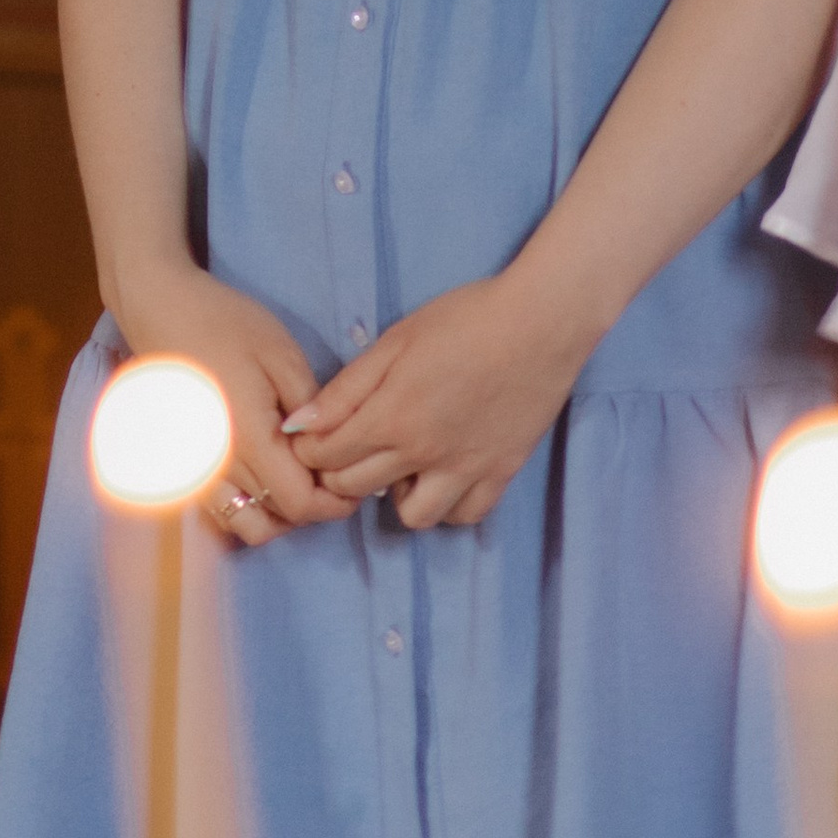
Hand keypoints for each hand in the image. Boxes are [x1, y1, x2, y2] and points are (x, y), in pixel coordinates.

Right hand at [113, 263, 356, 549]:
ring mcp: (196, 473)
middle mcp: (220, 469)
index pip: (299, 504)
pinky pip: (218, 511)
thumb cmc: (223, 324)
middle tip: (325, 473)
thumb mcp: (281, 353)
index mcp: (250, 442)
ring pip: (244, 526)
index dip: (332, 503)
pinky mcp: (183, 466)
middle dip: (310, 506)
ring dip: (275, 515)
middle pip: (276, 519)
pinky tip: (256, 476)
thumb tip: (328, 448)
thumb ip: (311, 408)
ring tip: (290, 477)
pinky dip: (244, 508)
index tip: (349, 481)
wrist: (159, 308)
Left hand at [284, 269, 589, 529]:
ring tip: (399, 463)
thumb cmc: (462, 320)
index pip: (328, 457)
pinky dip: (447, 504)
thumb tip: (298, 425)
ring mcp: (466, 472)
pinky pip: (464, 516)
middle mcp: (425, 456)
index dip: (310, 449)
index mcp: (392, 419)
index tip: (311, 436)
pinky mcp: (500, 476)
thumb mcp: (394, 342)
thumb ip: (346, 389)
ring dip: (395, 495)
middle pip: (358, 489)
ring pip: (414, 517)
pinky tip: (441, 473)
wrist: (538, 325)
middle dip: (338, 472)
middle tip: (346, 446)